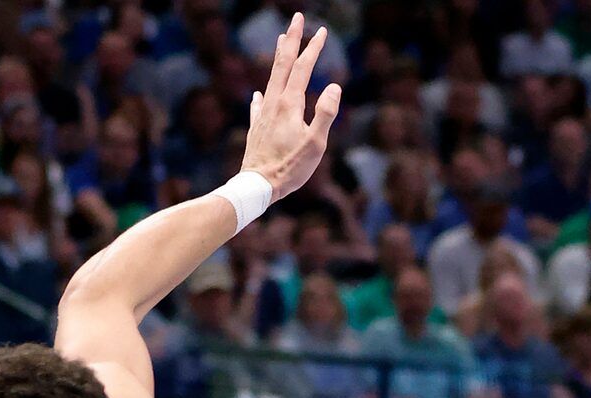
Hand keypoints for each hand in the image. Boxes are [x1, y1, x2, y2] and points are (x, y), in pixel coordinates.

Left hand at [240, 13, 341, 201]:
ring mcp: (263, 115)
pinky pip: (259, 105)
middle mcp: (274, 103)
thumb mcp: (315, 144)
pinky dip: (262, 95)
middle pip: (283, 64)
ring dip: (278, 58)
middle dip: (291, 40)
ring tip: (280, 42)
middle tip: (296, 18)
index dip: (313, 48)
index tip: (322, 31)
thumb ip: (325, 114)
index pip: (303, 68)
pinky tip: (258, 94)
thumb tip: (334, 87)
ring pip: (271, 78)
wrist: (257, 186)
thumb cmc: (289, 168)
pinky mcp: (256, 128)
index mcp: (290, 104)